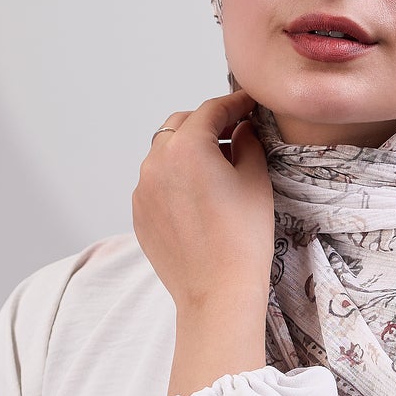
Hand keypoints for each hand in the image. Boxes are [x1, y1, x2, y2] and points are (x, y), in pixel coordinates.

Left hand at [132, 88, 274, 320]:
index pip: (210, 110)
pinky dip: (175, 178)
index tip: (248, 103)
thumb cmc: (242, 239)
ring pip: (164, 154)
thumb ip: (247, 142)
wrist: (218, 293)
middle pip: (180, 125)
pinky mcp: (139, 213)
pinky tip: (198, 196)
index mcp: (186, 147)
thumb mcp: (255, 181)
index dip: (233, 103)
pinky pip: (156, 183)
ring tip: (215, 168)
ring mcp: (143, 189)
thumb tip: (242, 128)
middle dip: (206, 123)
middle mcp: (156, 162)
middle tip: (233, 132)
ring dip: (187, 151)